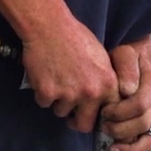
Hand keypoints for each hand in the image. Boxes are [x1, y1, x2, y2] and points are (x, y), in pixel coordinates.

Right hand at [20, 16, 118, 132]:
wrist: (49, 26)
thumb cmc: (75, 37)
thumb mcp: (102, 59)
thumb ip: (104, 82)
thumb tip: (103, 103)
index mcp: (108, 84)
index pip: (107, 115)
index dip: (96, 115)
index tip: (88, 113)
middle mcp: (91, 93)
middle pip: (83, 125)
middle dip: (75, 119)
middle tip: (70, 111)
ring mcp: (69, 95)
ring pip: (61, 112)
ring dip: (57, 101)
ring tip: (56, 80)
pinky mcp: (47, 93)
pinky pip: (43, 103)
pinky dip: (41, 93)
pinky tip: (44, 75)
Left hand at [98, 43, 150, 150]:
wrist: (132, 66)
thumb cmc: (124, 63)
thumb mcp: (123, 55)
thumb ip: (127, 68)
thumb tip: (128, 90)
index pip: (141, 104)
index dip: (120, 111)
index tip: (104, 110)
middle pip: (143, 122)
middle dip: (119, 127)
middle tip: (103, 123)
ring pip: (147, 138)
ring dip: (125, 141)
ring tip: (109, 138)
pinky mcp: (149, 127)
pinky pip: (147, 145)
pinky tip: (116, 150)